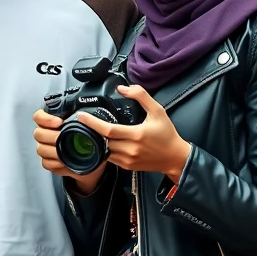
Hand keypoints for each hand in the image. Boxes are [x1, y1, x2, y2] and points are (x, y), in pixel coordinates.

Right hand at [32, 109, 107, 193]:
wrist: (96, 159)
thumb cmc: (92, 140)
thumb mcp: (91, 126)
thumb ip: (86, 119)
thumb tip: (84, 115)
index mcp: (54, 122)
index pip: (39, 117)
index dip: (45, 118)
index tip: (58, 122)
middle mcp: (47, 134)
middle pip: (38, 134)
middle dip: (51, 136)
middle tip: (63, 137)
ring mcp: (46, 149)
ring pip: (40, 149)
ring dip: (53, 151)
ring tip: (65, 152)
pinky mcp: (50, 162)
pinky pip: (46, 163)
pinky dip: (55, 163)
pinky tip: (64, 162)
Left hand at [76, 86, 190, 183]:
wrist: (175, 157)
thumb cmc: (167, 134)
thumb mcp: (157, 111)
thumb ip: (141, 96)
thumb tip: (123, 88)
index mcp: (137, 135)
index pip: (108, 130)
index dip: (92, 123)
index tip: (81, 116)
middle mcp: (130, 149)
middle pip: (103, 141)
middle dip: (92, 132)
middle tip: (85, 122)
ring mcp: (127, 160)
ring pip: (104, 151)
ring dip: (97, 142)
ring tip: (92, 132)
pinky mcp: (126, 167)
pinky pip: (109, 158)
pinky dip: (104, 150)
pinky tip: (104, 142)